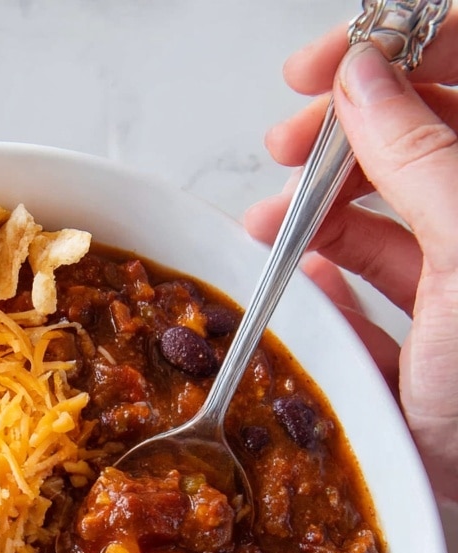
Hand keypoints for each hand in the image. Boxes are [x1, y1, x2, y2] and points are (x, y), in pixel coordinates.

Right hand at [244, 16, 457, 502]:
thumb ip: (418, 156)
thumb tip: (361, 79)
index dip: (400, 50)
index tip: (327, 67)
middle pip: (417, 144)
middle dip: (343, 137)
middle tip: (289, 141)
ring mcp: (457, 294)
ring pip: (386, 222)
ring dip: (317, 215)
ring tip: (264, 225)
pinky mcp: (426, 352)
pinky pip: (370, 299)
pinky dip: (328, 285)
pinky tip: (294, 283)